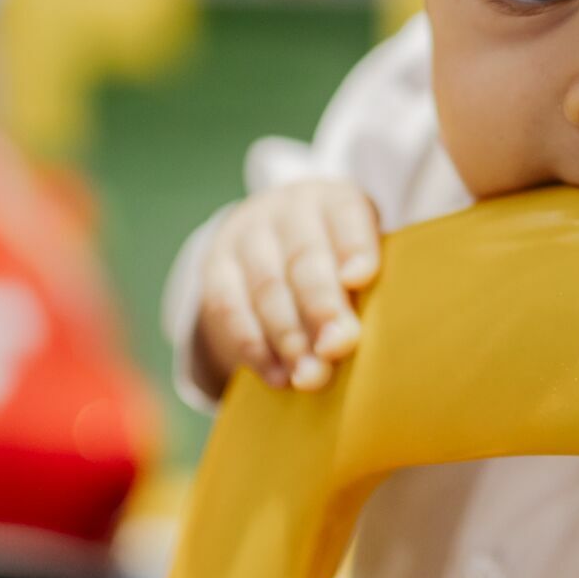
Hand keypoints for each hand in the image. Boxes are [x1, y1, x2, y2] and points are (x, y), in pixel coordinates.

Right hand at [190, 179, 380, 393]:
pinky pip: (229, 308)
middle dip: (321, 307)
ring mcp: (247, 236)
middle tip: (335, 348)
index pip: (345, 214)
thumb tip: (355, 338)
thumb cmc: (336, 259)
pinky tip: (277, 376)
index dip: (354, 246)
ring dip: (289, 337)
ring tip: (310, 376)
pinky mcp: (215, 267)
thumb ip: (363, 288)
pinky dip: (254, 346)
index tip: (359, 279)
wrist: (271, 240)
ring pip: (266, 286)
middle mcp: (288, 210)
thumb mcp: (356, 255)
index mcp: (333, 200)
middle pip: (304, 257)